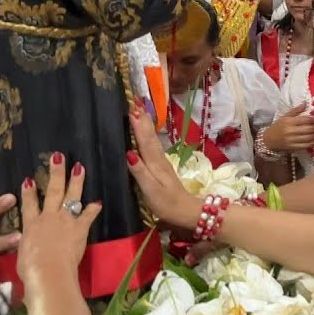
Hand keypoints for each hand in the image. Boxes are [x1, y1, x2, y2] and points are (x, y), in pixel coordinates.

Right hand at [17, 153, 100, 281]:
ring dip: (76, 181)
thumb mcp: (22, 255)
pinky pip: (87, 216)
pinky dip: (92, 209)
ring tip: (80, 167)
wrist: (49, 272)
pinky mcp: (79, 229)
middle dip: (56, 173)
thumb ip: (26, 245)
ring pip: (71, 196)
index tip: (29, 179)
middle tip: (59, 156)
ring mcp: (65, 221)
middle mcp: (48, 218)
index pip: (28, 204)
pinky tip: (98, 202)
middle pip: (52, 191)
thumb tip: (27, 245)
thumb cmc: (31, 268)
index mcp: (31, 225)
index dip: (29, 192)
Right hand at [125, 104, 196, 228]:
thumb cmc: (166, 203)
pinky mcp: (161, 168)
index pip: (145, 140)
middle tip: (134, 102)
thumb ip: (140, 172)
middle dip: (142, 119)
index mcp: (155, 163)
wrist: (185, 212)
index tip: (131, 109)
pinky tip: (145, 134)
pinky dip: (148, 136)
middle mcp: (158, 159)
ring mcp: (161, 162)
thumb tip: (128, 153)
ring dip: (145, 125)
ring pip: (152, 139)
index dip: (138, 125)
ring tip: (139, 112)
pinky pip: (152, 146)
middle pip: (149, 136)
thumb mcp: (150, 190)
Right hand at [261, 103, 313, 151]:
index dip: (313, 119)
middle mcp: (291, 131)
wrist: (268, 140)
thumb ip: (296, 110)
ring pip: (309, 138)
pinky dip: (312, 142)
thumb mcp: (285, 116)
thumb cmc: (277, 127)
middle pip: (309, 129)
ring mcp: (292, 140)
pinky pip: (306, 145)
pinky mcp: (293, 148)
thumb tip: (306, 103)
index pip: (305, 119)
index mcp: (289, 121)